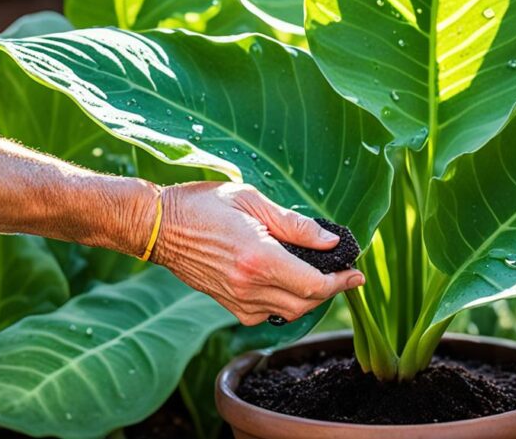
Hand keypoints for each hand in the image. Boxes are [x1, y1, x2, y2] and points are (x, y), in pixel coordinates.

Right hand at [150, 182, 364, 325]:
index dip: (341, 282)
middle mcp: (248, 286)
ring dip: (308, 298)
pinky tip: (285, 282)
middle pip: (305, 303)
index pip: (313, 284)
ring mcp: (236, 299)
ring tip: (319, 276)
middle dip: (330, 291)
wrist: (157, 226)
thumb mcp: (253, 201)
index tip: (357, 274)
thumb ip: (295, 224)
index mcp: (259, 258)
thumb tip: (330, 241)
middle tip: (343, 273)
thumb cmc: (203, 204)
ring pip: (287, 313)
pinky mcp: (226, 303)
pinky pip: (265, 314)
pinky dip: (282, 303)